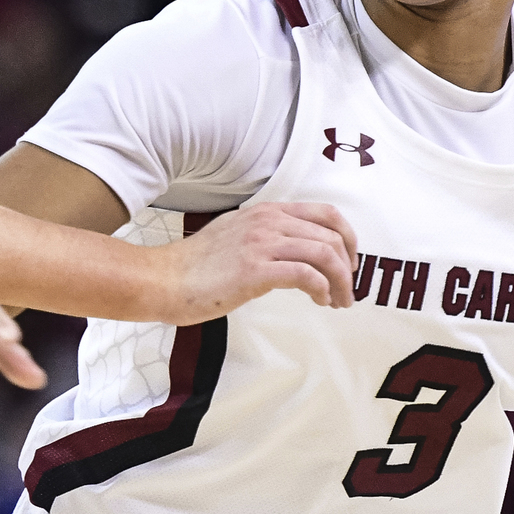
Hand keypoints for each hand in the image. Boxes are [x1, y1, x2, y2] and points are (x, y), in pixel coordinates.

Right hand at [159, 202, 358, 322]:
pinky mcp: (255, 269)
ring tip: (337, 301)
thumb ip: (267, 234)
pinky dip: (322, 289)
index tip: (349, 262)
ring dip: (340, 281)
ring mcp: (261, 243)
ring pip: (324, 254)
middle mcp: (268, 221)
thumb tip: (297, 251)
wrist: (165, 279)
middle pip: (331, 236)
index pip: (326, 213)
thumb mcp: (237, 234)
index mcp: (267, 212)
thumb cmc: (197, 266)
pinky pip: (306, 274)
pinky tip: (319, 301)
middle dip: (347, 267)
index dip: (348, 238)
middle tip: (346, 290)